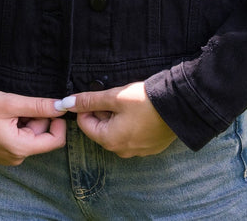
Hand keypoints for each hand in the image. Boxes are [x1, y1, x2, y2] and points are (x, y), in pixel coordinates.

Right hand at [0, 90, 67, 165]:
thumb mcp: (11, 103)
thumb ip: (39, 106)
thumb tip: (62, 106)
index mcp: (19, 148)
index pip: (55, 141)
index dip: (58, 122)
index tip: (53, 106)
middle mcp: (15, 157)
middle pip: (41, 137)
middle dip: (37, 118)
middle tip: (20, 106)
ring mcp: (6, 156)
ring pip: (30, 136)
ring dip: (26, 120)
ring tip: (9, 111)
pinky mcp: (0, 152)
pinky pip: (18, 139)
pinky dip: (17, 125)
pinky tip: (4, 117)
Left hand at [58, 81, 176, 157]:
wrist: (180, 107)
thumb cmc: (145, 101)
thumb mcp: (114, 97)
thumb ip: (89, 100)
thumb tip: (65, 103)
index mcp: (109, 140)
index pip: (85, 125)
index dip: (86, 107)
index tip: (96, 95)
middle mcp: (121, 151)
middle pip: (101, 130)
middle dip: (103, 112)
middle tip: (115, 96)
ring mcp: (138, 151)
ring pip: (117, 133)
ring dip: (117, 118)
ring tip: (129, 102)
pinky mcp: (151, 147)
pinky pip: (133, 136)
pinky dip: (132, 124)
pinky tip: (141, 112)